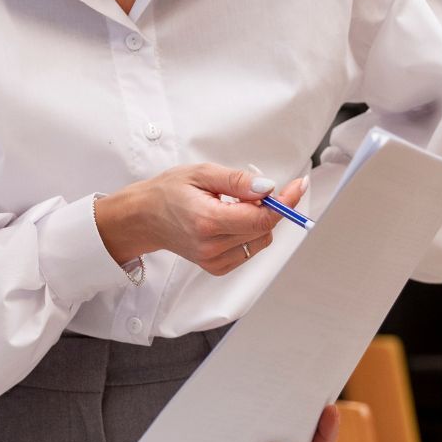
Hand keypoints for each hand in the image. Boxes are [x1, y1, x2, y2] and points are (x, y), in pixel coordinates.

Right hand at [95, 165, 307, 274]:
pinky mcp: (216, 267)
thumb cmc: (168, 192)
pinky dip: (249, 234)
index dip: (284, 202)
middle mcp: (212, 246)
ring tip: (233, 206)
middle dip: (270, 207)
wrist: (143, 217)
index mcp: (208, 221)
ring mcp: (214, 260)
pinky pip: (249, 250)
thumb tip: (268, 188)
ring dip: (258, 221)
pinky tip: (230, 221)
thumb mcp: (201, 173)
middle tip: (255, 190)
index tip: (298, 186)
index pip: (261, 218)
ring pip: (260, 240)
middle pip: (264, 229)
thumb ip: (237, 181)